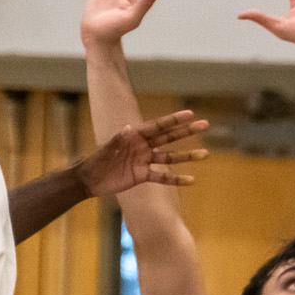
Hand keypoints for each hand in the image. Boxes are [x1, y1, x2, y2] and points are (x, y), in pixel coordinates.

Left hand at [78, 112, 208, 198]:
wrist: (89, 180)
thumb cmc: (96, 161)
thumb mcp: (106, 150)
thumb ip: (118, 140)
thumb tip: (129, 129)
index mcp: (135, 135)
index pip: (158, 126)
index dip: (174, 120)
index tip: (190, 113)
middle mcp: (143, 146)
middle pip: (169, 138)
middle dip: (187, 131)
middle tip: (205, 124)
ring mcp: (145, 161)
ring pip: (170, 157)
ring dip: (187, 156)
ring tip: (204, 153)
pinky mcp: (143, 175)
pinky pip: (162, 177)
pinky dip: (176, 179)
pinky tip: (191, 180)